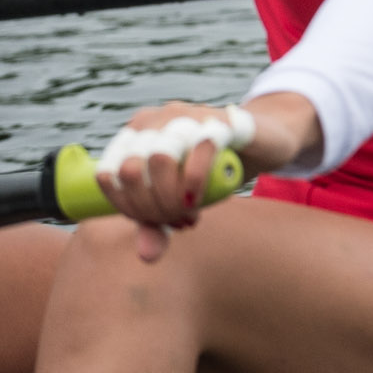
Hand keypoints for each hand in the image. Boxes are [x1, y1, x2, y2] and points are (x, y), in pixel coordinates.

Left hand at [93, 94, 316, 261]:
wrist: (262, 141)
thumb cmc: (212, 168)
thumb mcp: (181, 197)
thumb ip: (159, 222)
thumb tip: (147, 257)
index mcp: (136, 133)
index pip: (110, 173)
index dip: (127, 206)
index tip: (154, 222)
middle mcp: (156, 119)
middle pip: (132, 169)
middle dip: (152, 207)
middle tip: (178, 221)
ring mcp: (187, 115)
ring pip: (159, 158)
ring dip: (171, 198)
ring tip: (190, 213)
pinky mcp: (219, 120)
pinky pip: (199, 150)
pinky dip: (194, 182)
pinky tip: (197, 200)